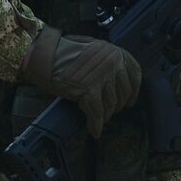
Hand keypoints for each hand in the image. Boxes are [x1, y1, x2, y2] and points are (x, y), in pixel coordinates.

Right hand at [20, 26, 141, 137]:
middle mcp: (112, 62)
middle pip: (124, 92)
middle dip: (118, 105)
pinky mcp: (89, 89)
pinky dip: (96, 125)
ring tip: (99, 120)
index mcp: (115, 52)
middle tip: (111, 112)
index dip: (135, 90)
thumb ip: (106, 62)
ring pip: (111, 105)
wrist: (45, 55)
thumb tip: (114, 84)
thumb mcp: (93, 50)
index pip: (135, 73)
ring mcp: (102, 76)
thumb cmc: (65, 53)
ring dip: (106, 116)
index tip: (131, 101)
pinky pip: (97, 113)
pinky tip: (94, 130)